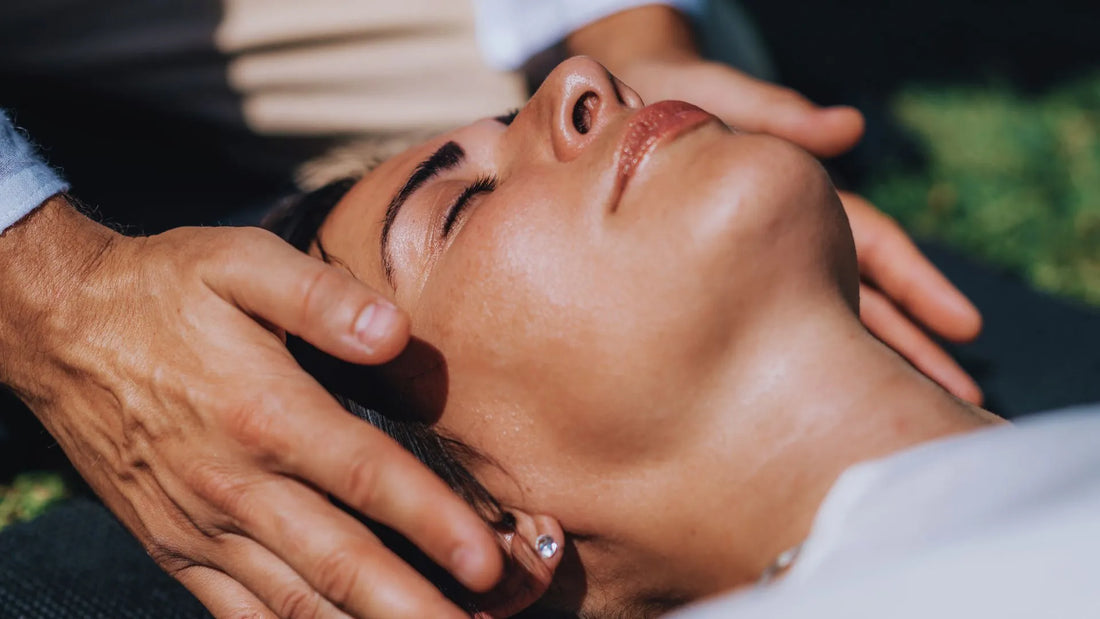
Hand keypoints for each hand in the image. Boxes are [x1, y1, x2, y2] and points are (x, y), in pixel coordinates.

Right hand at [0, 198, 501, 617]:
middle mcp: (236, 484)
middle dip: (413, 607)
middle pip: (340, 563)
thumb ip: (320, 296)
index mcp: (265, 412)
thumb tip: (395, 331)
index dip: (434, 523)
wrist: (61, 331)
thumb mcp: (239, 261)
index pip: (367, 478)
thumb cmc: (163, 290)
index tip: (489, 562)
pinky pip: (238, 613)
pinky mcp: (176, 549)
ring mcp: (202, 527)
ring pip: (295, 602)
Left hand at [568, 7, 981, 402]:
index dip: (918, 285)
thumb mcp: (721, 102)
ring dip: (854, 371)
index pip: (873, 246)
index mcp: (796, 197)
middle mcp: (779, 240)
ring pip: (811, 328)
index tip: (965, 325)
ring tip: (893, 424)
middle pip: (856, 301)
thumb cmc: (668, 100)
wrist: (600, 114)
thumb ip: (780, 117)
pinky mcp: (703, 290)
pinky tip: (803, 419)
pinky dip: (785, 369)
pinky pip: (751, 337)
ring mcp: (745, 269)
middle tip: (960, 401)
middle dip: (907, 349)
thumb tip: (853, 129)